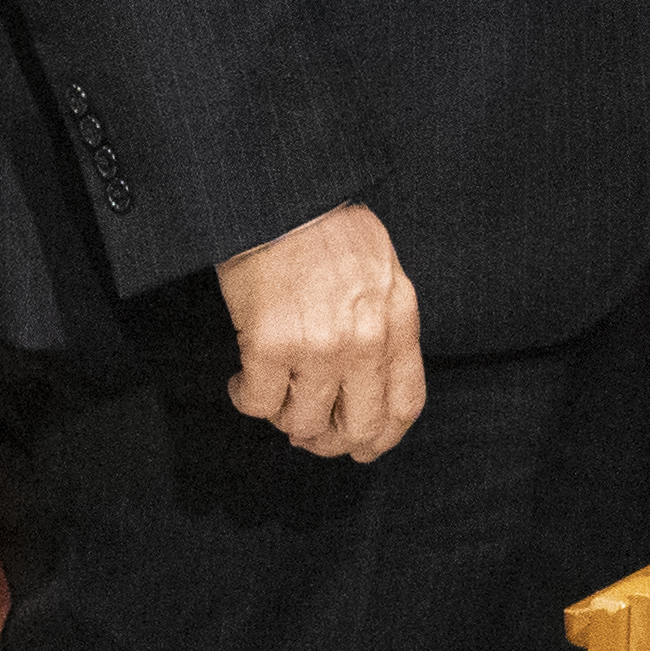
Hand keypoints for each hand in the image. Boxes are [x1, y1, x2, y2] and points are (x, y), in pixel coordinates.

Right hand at [218, 204, 425, 460]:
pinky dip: (246, 398)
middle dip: (330, 441)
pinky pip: (258, 405)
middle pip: (358, 428)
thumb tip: (363, 389)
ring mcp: (319, 347)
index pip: (405, 404)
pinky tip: (244, 376)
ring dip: (284, 416)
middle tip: (308, 432)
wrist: (285, 202)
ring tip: (276, 388)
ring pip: (302, 424)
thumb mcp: (383, 276)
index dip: (383, 438)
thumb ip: (384, 328)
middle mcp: (365, 341)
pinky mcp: (270, 346)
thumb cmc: (331, 234)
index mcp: (398, 321)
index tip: (363, 448)